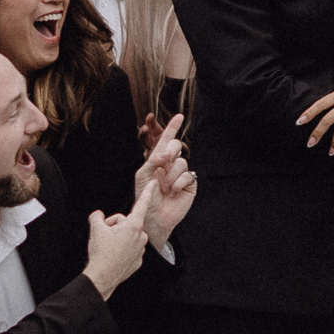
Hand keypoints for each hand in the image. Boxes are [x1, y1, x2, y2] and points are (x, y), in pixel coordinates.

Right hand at [84, 182, 152, 299]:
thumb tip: (98, 215)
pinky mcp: (138, 260)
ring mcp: (141, 249)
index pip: (141, 204)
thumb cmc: (101, 252)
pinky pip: (130, 249)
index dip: (147, 192)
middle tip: (105, 235)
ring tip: (108, 247)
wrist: (102, 276)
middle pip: (127, 222)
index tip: (154, 183)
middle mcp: (141, 236)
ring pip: (128, 236)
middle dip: (115, 226)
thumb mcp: (95, 228)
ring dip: (118, 238)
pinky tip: (114, 255)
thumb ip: (97, 216)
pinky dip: (122, 250)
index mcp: (134, 226)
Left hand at [135, 113, 196, 247]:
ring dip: (170, 175)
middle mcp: (171, 165)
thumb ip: (153, 160)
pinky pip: (187, 175)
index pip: (166, 141)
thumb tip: (164, 154)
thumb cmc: (146, 196)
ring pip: (181, 162)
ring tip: (165, 187)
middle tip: (162, 161)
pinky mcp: (190, 184)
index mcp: (159, 160)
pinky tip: (173, 191)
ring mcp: (181, 174)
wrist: (153, 216)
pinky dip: (178, 183)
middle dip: (170, 151)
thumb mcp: (143, 174)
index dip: (172, 128)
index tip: (179, 117)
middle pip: (176, 147)